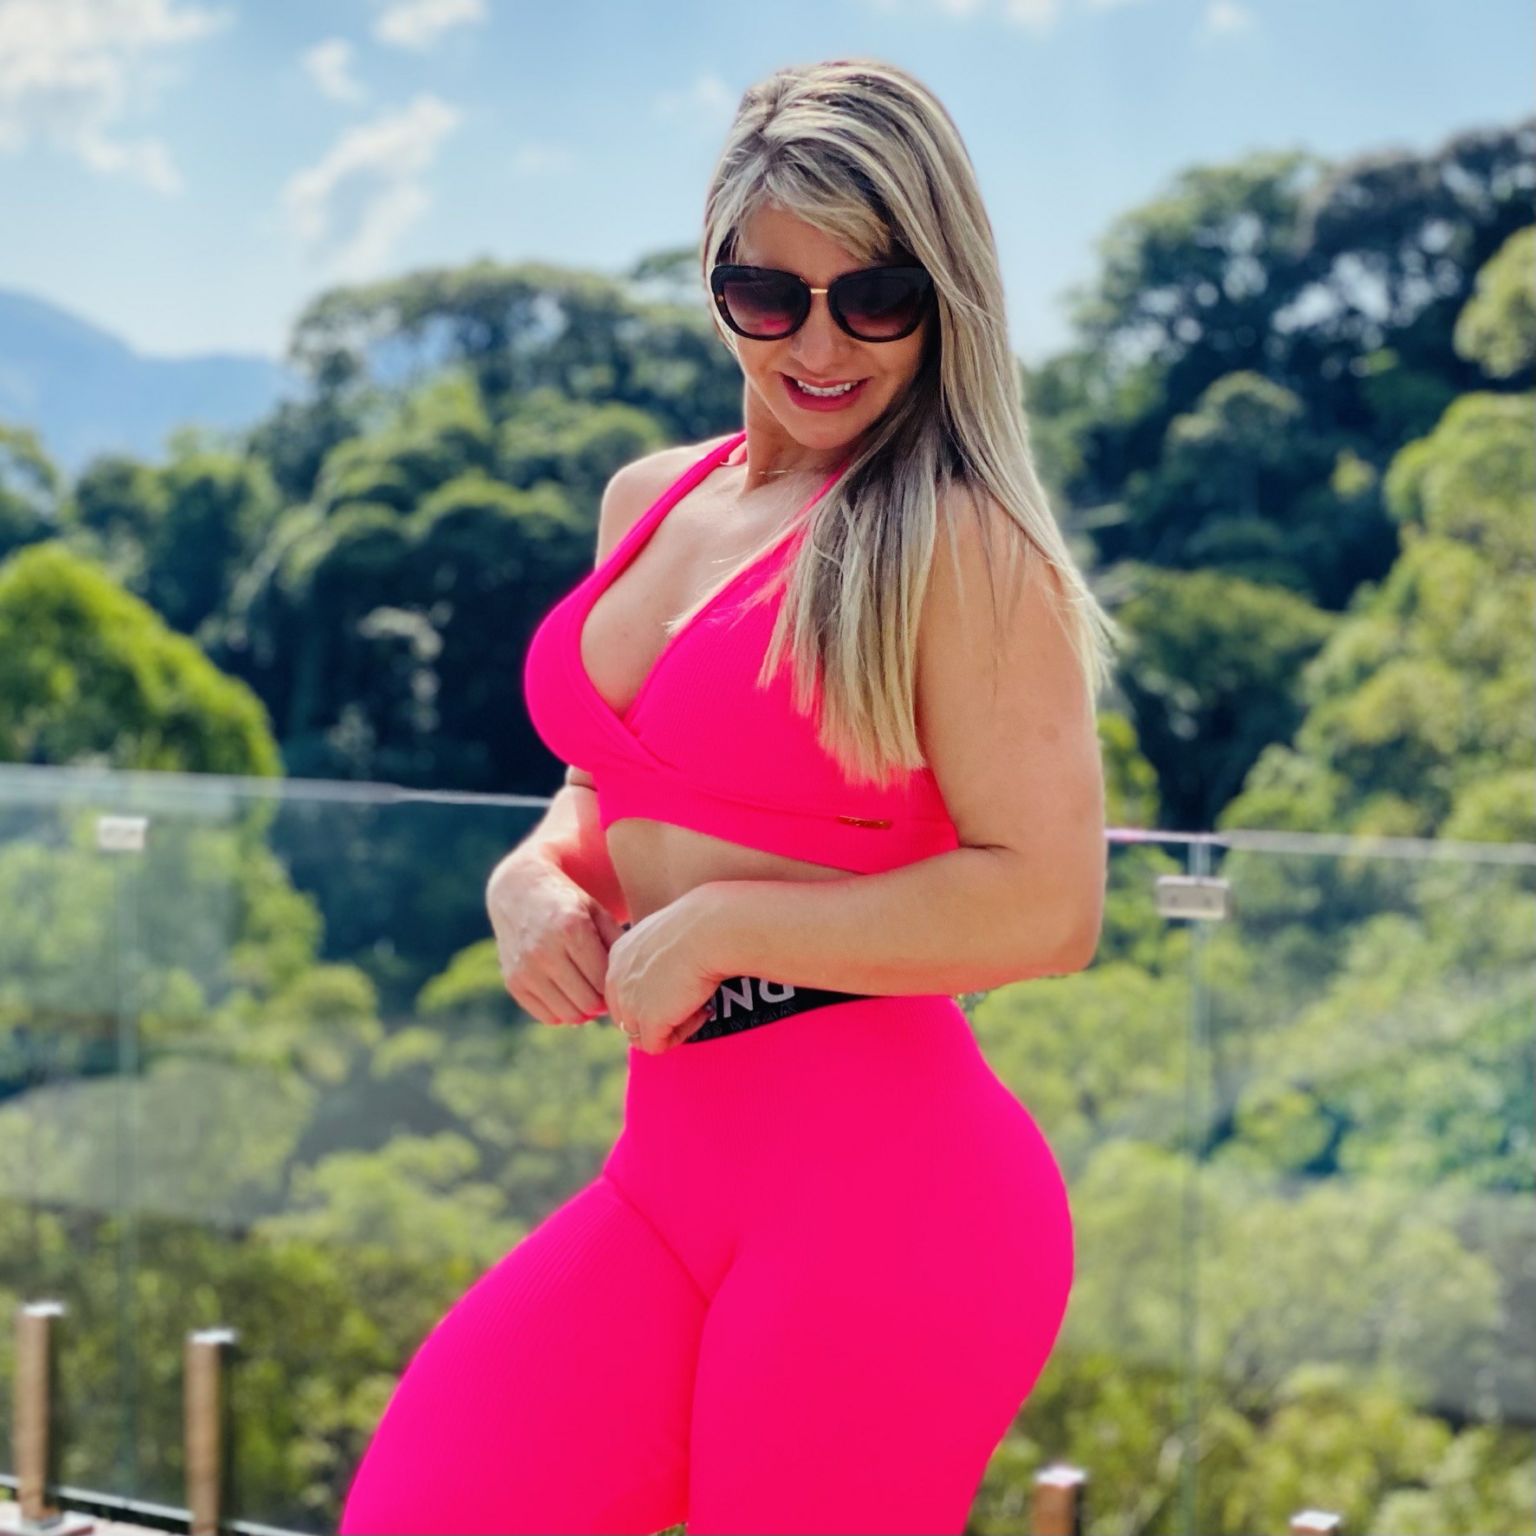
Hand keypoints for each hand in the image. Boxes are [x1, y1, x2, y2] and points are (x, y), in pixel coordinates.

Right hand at [486, 854, 625, 1026]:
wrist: (518, 892)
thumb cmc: (567, 903)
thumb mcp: (597, 911)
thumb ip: (618, 942)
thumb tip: (631, 981)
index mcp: (571, 929)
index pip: (604, 980)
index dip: (616, 986)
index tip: (618, 981)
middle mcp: (545, 951)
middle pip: (588, 1002)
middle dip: (603, 1002)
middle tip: (605, 991)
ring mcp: (525, 969)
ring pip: (569, 1015)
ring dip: (585, 1011)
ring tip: (589, 994)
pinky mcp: (513, 982)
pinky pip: (547, 1017)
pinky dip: (562, 1012)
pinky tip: (568, 995)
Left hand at [603, 888, 725, 1053]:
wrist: (710, 931)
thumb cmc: (699, 926)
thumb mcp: (666, 938)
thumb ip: (657, 960)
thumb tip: (669, 982)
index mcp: (619, 956)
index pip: (622, 992)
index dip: (651, 997)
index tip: (681, 984)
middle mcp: (616, 979)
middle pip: (627, 1016)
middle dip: (657, 1014)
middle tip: (690, 999)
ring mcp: (629, 1002)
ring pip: (640, 1034)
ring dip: (670, 1026)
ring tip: (698, 1006)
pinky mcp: (648, 1021)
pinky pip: (657, 1045)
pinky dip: (681, 1035)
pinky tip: (702, 1012)